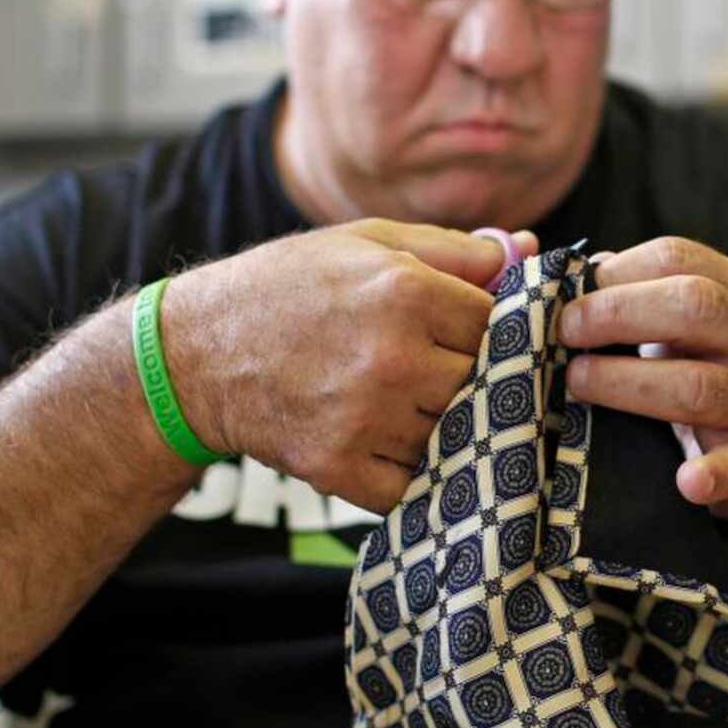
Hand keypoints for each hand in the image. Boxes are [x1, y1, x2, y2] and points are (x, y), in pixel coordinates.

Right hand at [165, 219, 537, 513]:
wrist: (198, 353)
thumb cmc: (287, 286)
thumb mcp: (366, 243)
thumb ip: (453, 249)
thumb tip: (528, 253)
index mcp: (405, 292)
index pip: (498, 326)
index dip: (485, 330)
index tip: (464, 334)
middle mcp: (392, 358)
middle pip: (481, 385)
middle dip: (464, 379)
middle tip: (431, 369)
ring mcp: (366, 419)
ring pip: (451, 437)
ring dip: (438, 426)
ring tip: (400, 400)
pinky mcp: (338, 468)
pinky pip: (411, 485)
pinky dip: (406, 470)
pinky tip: (382, 438)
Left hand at [558, 237, 727, 538]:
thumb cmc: (719, 371)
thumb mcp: (693, 321)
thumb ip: (638, 289)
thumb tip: (566, 271)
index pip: (676, 258)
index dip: (613, 273)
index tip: (566, 295)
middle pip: (695, 305)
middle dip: (618, 313)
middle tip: (565, 330)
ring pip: (700, 386)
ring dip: (628, 383)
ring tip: (577, 382)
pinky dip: (713, 473)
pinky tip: (686, 480)